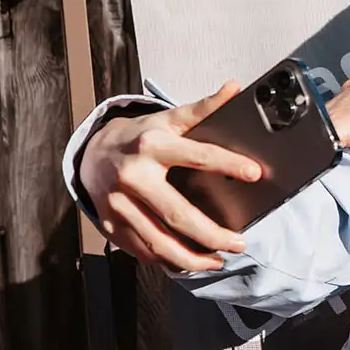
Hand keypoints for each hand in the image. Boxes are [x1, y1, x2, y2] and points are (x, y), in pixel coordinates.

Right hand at [79, 83, 260, 269]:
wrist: (93, 153)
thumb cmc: (141, 137)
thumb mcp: (169, 119)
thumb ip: (203, 108)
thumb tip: (234, 88)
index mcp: (152, 145)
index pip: (198, 155)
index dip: (229, 163)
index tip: (256, 173)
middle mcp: (133, 176)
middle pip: (178, 213)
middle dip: (212, 234)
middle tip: (240, 243)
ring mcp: (118, 203)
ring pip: (158, 240)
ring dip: (192, 257)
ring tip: (218, 260)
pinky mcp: (110, 224)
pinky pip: (142, 249)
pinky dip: (168, 259)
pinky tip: (189, 261)